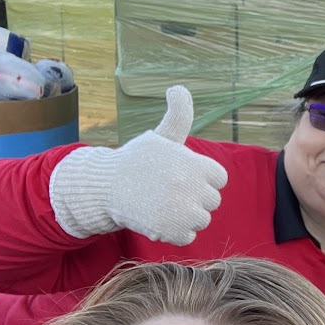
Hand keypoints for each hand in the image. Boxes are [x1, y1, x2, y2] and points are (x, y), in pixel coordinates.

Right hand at [48, 86, 227, 244]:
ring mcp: (183, 211)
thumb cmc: (137, 161)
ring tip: (161, 202)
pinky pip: (188, 236)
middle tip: (167, 189)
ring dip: (185, 215)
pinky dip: (174, 232)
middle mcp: (193, 187)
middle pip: (212, 201)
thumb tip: (178, 87)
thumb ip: (179, 116)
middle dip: (193, 197)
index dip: (201, 178)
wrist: (105, 187)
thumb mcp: (161, 136)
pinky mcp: (173, 232)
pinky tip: (157, 217)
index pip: (219, 178)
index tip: (180, 174)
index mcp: (197, 164)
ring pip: (202, 220)